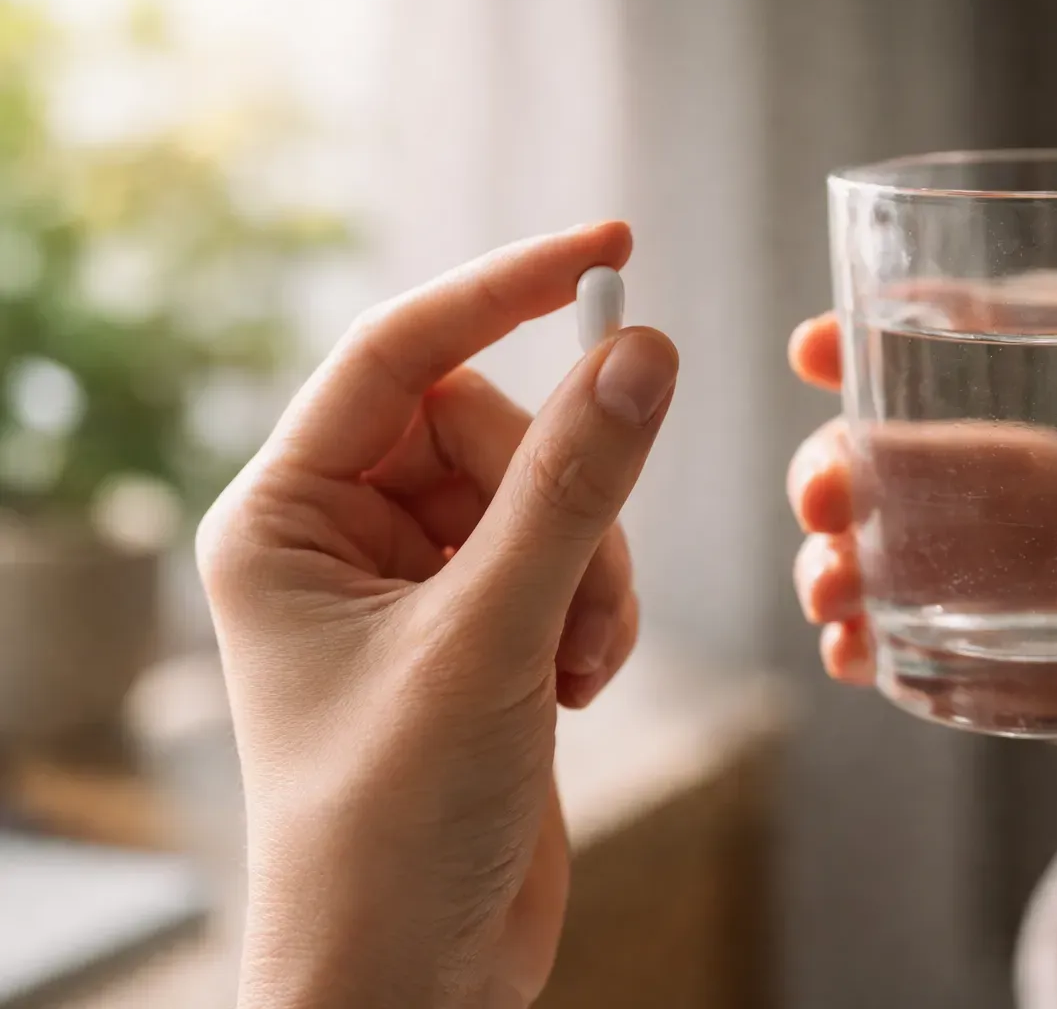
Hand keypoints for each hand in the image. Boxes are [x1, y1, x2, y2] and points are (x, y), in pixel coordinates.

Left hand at [197, 223, 677, 1008]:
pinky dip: (600, 610)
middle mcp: (347, 536)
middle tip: (579, 594)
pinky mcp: (484, 626)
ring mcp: (421, 581)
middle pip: (493, 428)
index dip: (504, 288)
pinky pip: (571, 558)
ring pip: (549, 496)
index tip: (608, 248)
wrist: (411, 980)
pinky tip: (578, 689)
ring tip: (578, 666)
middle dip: (563, 503)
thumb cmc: (391, 831)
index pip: (400, 352)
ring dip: (593, 571)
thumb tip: (642, 355)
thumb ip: (569, 494)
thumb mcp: (484, 644)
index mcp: (288, 518)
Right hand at [786, 311, 1056, 955]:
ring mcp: (1000, 587)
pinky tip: (849, 654)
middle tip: (821, 494)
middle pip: (891, 463)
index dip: (883, 338)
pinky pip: (906, 649)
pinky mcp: (999, 664)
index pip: (966, 363)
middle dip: (831, 464)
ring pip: (879, 556)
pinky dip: (862, 647)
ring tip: (831, 588)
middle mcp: (1021, 503)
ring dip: (830, 561)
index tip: (813, 342)